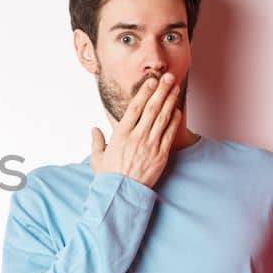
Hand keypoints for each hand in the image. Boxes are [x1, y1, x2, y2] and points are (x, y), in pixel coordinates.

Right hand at [90, 73, 181, 188]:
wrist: (121, 194)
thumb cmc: (109, 177)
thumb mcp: (97, 158)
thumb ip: (96, 142)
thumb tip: (94, 129)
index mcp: (121, 134)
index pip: (135, 108)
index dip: (144, 92)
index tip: (151, 81)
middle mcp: (137, 137)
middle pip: (152, 108)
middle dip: (161, 90)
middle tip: (168, 77)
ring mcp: (150, 145)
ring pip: (163, 118)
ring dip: (170, 101)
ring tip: (175, 88)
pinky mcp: (161, 155)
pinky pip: (169, 134)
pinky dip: (174, 121)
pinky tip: (178, 110)